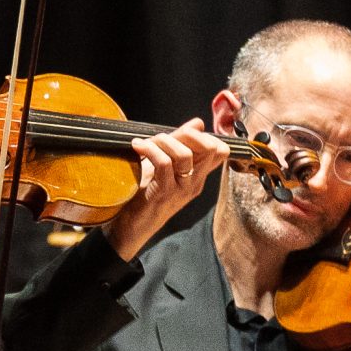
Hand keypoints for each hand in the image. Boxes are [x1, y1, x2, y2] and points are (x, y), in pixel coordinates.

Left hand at [105, 119, 234, 259]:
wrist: (130, 227)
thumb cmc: (146, 195)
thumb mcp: (166, 166)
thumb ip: (181, 144)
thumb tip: (198, 123)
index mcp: (198, 176)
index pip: (220, 151)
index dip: (203, 135)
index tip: (181, 133)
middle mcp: (194, 182)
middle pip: (210, 148)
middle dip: (187, 133)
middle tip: (165, 136)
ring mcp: (181, 189)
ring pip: (184, 154)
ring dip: (163, 141)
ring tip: (146, 143)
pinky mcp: (164, 193)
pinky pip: (164, 163)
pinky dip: (150, 150)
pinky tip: (138, 147)